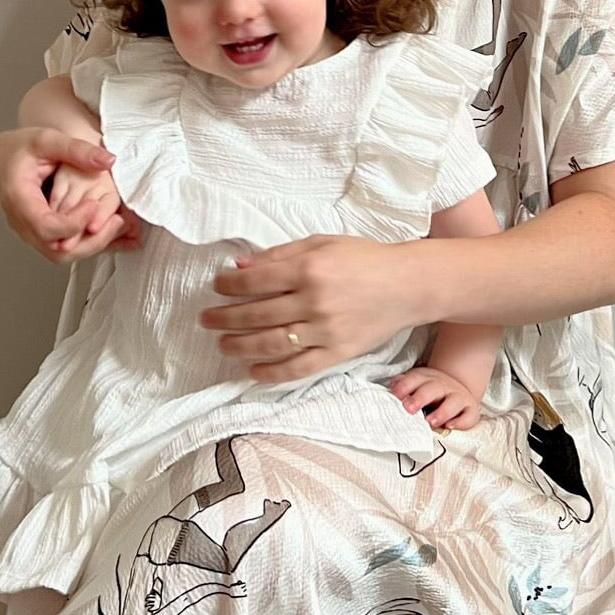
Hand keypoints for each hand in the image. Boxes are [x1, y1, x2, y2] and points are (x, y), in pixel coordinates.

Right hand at [0, 127, 137, 263]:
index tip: (94, 204)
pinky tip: (113, 232)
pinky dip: (91, 242)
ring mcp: (31, 231)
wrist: (3, 156)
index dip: (73, 223)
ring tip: (118, 224)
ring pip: (62, 255)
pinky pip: (66, 248)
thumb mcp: (48, 139)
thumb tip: (108, 160)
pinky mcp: (42, 234)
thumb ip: (77, 149)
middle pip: (56, 250)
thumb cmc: (21, 148)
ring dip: (93, 244)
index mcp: (19, 198)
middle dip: (91, 240)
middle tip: (116, 220)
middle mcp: (22, 222)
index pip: (45, 227)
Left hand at [199, 234, 426, 382]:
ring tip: (222, 343)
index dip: (229, 285)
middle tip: (206, 319)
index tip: (216, 287)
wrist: (408, 285)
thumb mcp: (322, 242)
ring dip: (239, 345)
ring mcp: (325, 330)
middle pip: (256, 314)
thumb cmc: (364, 258)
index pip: (255, 281)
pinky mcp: (337, 352)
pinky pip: (297, 368)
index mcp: (309, 268)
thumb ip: (281, 253)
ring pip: (271, 343)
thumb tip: (241, 264)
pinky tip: (252, 369)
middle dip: (225, 317)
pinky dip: (271, 372)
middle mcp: (314, 300)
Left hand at [388, 366, 481, 430]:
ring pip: (453, 402)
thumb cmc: (431, 390)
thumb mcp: (418, 384)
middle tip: (409, 408)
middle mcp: (443, 386)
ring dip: (441, 412)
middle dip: (420, 398)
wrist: (457, 387)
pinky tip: (450, 426)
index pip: (415, 379)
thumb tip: (392, 387)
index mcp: (427, 379)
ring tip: (430, 422)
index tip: (395, 395)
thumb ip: (404, 385)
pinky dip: (461, 422)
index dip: (405, 386)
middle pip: (432, 389)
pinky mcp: (470, 410)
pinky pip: (469, 416)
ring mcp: (458, 397)